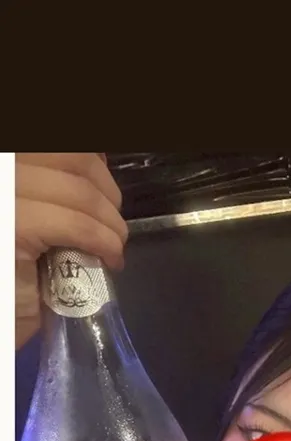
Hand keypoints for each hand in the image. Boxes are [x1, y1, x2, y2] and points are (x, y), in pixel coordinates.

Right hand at [15, 153, 128, 348]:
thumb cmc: (10, 280)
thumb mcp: (29, 222)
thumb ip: (52, 195)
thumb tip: (93, 176)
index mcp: (4, 166)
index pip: (57, 144)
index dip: (91, 160)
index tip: (104, 187)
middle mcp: (1, 170)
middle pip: (73, 157)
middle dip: (106, 192)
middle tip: (112, 227)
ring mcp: (3, 195)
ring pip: (81, 191)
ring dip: (110, 222)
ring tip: (112, 248)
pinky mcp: (13, 225)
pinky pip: (79, 224)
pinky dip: (105, 242)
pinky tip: (110, 259)